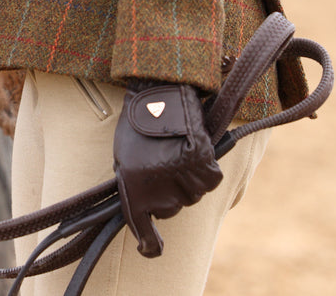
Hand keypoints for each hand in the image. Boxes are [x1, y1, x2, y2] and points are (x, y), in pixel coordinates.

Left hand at [113, 81, 222, 256]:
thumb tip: (148, 216)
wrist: (155, 88)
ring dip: (187, 177)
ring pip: (193, 194)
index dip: (149, 244)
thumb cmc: (136, 122)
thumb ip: (136, 190)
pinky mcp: (204, 164)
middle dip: (167, 189)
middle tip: (161, 159)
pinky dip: (206, 168)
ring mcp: (183, 179)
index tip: (149, 247)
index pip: (145, 232)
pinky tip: (194, 149)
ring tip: (175, 149)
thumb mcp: (125, 159)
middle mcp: (160, 191)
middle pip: (172, 208)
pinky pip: (210, 179)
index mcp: (133, 190)